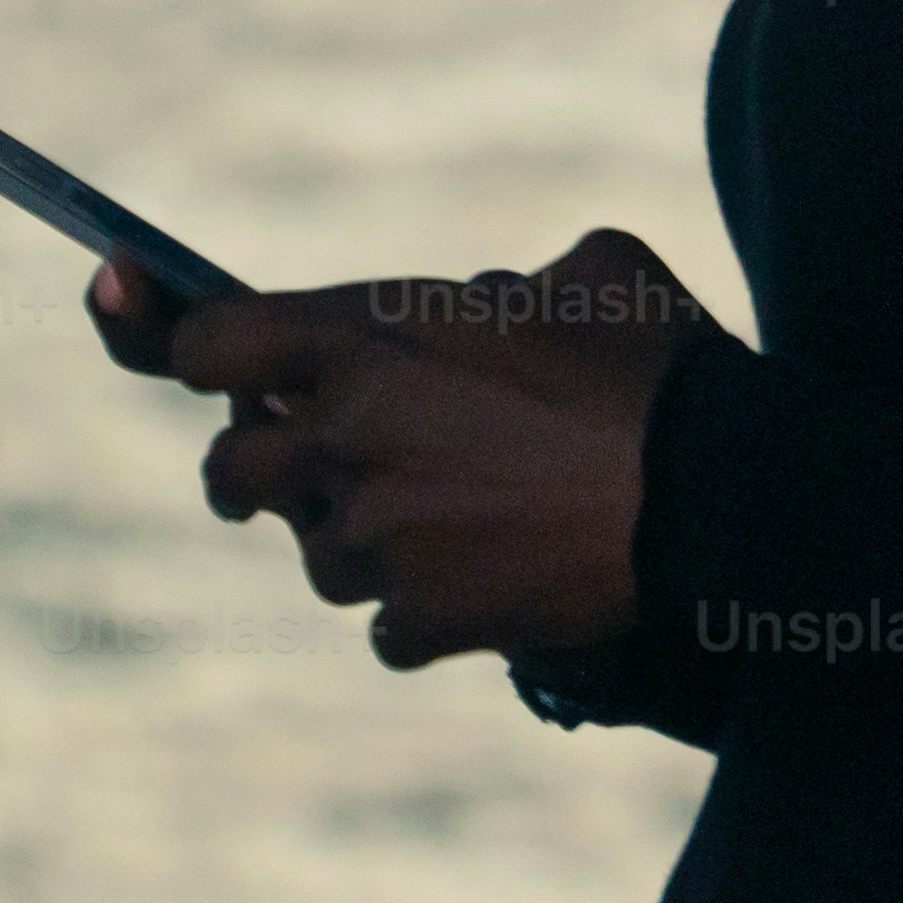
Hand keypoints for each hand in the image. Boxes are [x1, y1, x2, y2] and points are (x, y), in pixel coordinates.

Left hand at [87, 227, 720, 669]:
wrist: (717, 498)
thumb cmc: (661, 370)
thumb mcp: (590, 275)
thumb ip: (510, 286)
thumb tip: (502, 303)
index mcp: (363, 336)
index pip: (201, 342)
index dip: (185, 344)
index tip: (195, 354)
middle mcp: (345, 438)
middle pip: (225, 475)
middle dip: (254, 475)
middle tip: (308, 468)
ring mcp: (376, 539)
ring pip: (319, 558)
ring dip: (366, 543)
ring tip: (462, 519)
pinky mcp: (421, 619)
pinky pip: (388, 627)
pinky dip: (427, 613)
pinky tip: (493, 582)